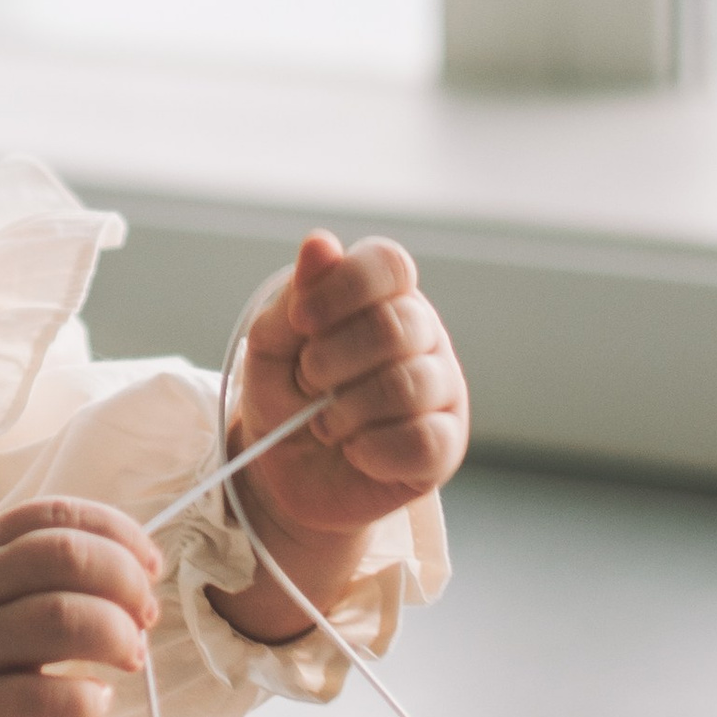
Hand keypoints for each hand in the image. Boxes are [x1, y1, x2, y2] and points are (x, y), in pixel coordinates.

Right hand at [0, 497, 161, 716]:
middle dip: (125, 582)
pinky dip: (90, 698)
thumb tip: (135, 565)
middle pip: (68, 557)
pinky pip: (49, 700)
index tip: (148, 565)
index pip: (58, 514)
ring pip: (65, 620)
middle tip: (143, 616)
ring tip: (128, 656)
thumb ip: (39, 560)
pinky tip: (94, 699)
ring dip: (118, 636)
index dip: (119, 534)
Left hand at [217, 233, 467, 629]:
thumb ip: (294, 299)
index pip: (389, 264)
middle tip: (307, 383)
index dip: (343, 288)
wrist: (284, 473)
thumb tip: (320, 243)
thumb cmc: (284, 397)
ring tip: (325, 424)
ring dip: (346, 411)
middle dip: (331, 361)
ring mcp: (442, 389)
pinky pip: (420, 441)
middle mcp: (424, 335)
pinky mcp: (446, 445)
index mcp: (384, 297)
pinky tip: (355, 451)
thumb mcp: (269, 347)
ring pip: (408, 385)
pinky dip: (371, 450)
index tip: (301, 321)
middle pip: (397, 326)